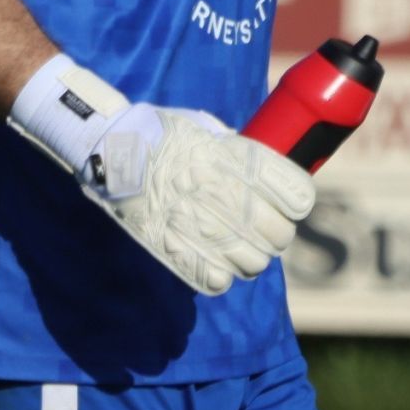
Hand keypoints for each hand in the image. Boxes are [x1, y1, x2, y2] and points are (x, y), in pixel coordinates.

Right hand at [8, 57, 315, 295]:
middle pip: (279, 234)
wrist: (111, 147)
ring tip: (241, 249)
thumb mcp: (209, 130)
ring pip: (253, 262)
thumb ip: (240, 152)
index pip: (297, 195)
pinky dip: (222, 275)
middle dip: (277, 235)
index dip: (297, 203)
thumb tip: (268, 175)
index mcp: (238, 160)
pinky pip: (217, 280)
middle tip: (266, 231)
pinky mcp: (174, 248)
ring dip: (252, 258)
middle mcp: (225, 193)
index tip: (292, 205)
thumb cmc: (162, 133)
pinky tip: (216, 261)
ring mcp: (200, 224)